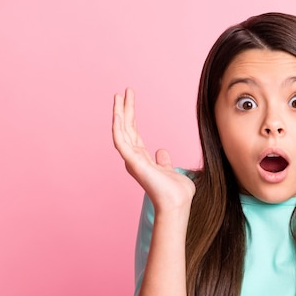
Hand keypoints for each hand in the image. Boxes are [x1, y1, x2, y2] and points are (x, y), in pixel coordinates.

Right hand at [112, 88, 195, 210]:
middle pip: (127, 128)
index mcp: (142, 159)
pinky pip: (121, 141)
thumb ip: (163, 161)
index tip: (130, 99)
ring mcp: (132, 160)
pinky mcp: (133, 162)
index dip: (131, 116)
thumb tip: (161, 151)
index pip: (133, 132)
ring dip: (119, 113)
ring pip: (121, 131)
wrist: (178, 204)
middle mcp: (134, 158)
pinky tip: (117, 113)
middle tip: (123, 91)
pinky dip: (118, 126)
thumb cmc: (176, 192)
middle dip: (125, 109)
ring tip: (118, 96)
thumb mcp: (170, 170)